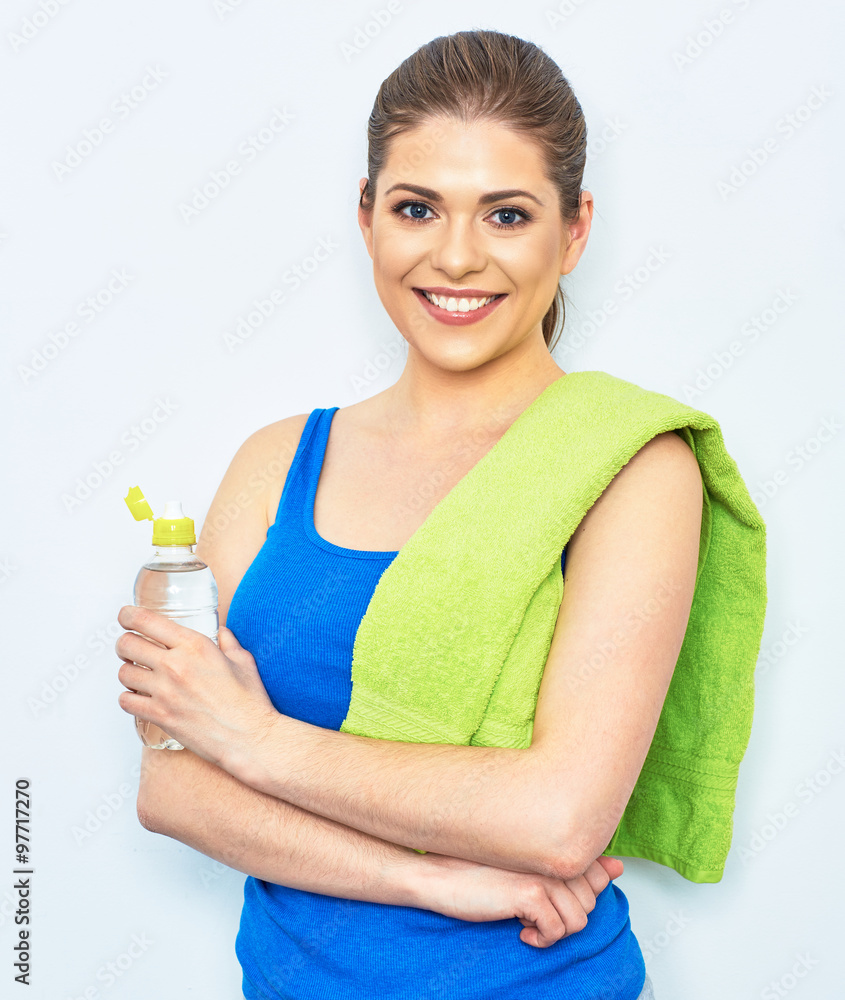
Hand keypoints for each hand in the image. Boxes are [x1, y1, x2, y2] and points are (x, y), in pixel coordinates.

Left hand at [115, 606, 277, 769]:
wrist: (248, 737)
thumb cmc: (248, 701)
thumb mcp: (243, 661)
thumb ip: (229, 642)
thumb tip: (222, 632)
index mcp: (195, 645)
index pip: (146, 621)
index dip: (129, 615)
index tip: (126, 616)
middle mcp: (175, 664)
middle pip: (127, 644)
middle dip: (125, 644)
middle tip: (130, 647)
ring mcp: (164, 691)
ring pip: (123, 673)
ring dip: (127, 671)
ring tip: (136, 674)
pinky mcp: (159, 715)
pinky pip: (126, 701)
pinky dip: (128, 698)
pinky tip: (138, 697)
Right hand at [413, 852, 623, 947]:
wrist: (440, 876)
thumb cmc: (480, 872)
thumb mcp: (530, 867)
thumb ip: (574, 866)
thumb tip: (616, 867)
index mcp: (554, 844)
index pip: (596, 876)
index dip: (577, 897)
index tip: (549, 898)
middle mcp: (552, 854)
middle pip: (590, 901)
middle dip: (564, 915)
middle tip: (534, 910)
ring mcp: (542, 872)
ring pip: (578, 920)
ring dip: (554, 930)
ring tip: (528, 919)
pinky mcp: (529, 893)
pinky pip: (557, 931)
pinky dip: (541, 939)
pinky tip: (521, 929)